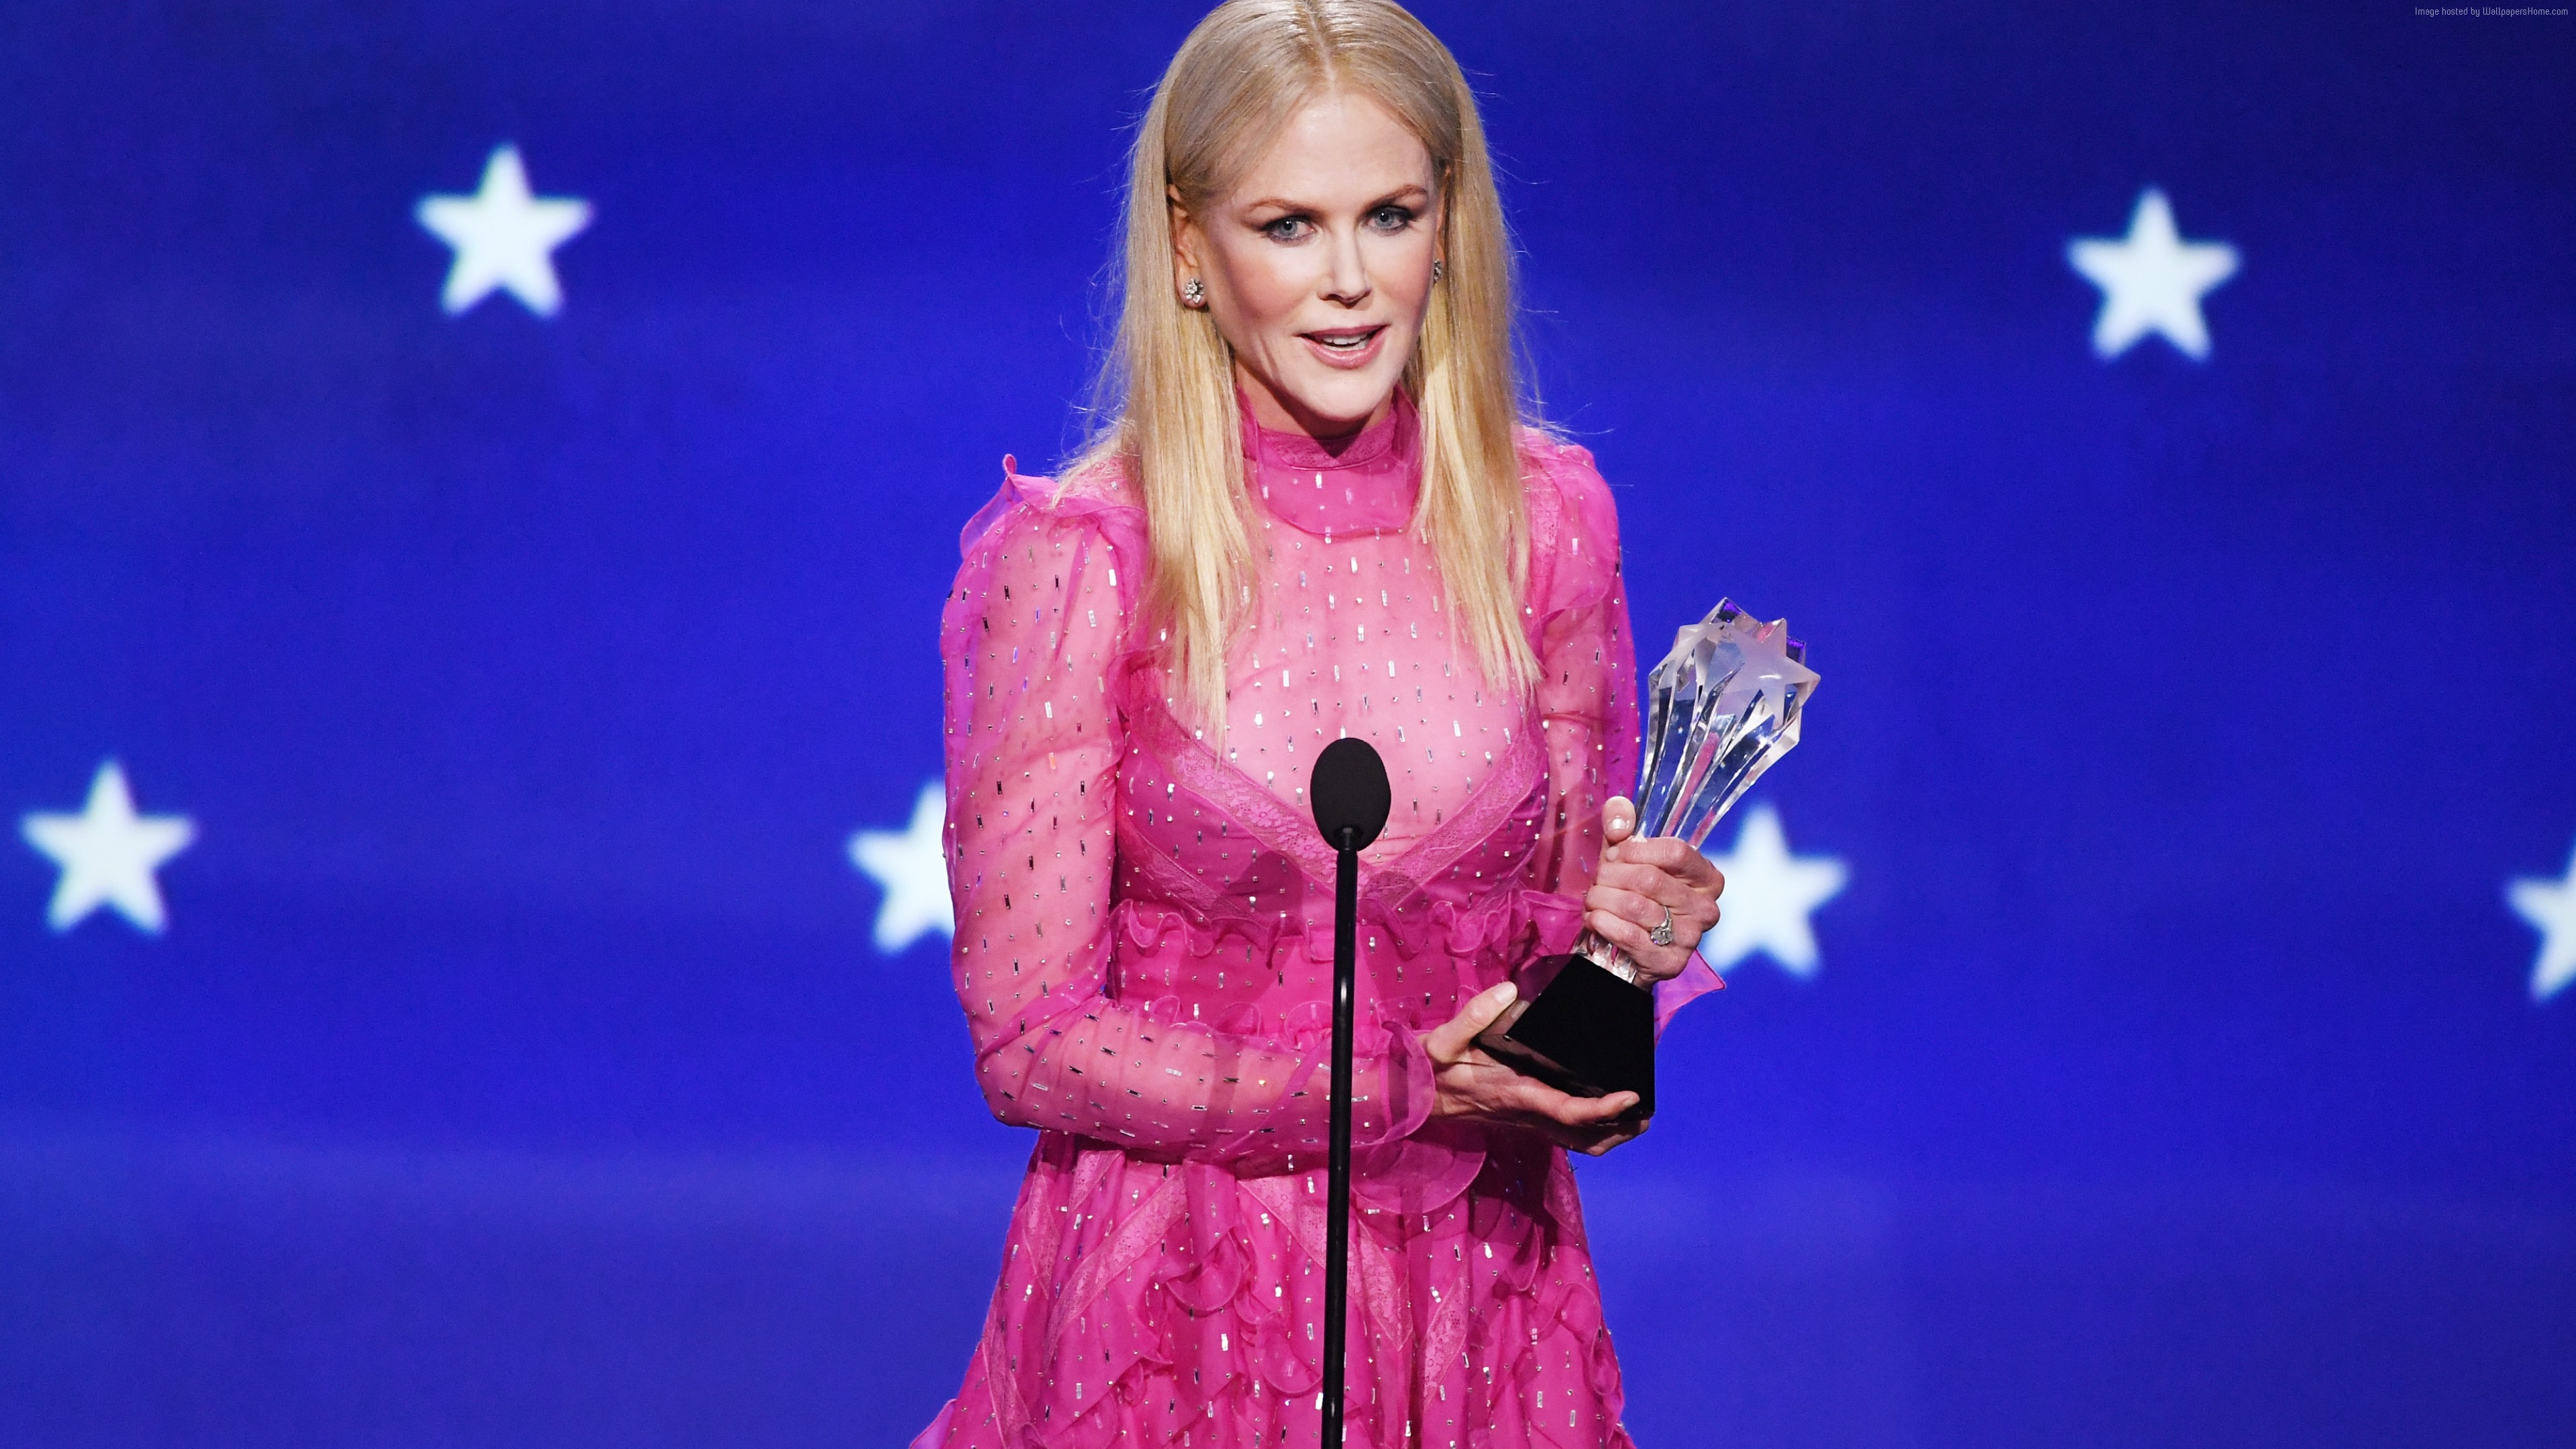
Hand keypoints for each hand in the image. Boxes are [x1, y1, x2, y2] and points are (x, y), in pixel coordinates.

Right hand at [1421, 982, 1646, 1155]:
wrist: (1409, 1098)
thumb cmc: (1426, 1071)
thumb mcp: (1440, 1041)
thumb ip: (1472, 1016)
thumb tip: (1508, 991)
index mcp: (1514, 1094)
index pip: (1567, 1111)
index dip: (1602, 1109)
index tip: (1630, 1095)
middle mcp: (1526, 1112)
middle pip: (1584, 1135)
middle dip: (1619, 1128)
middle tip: (1646, 1110)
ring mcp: (1525, 1118)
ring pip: (1577, 1141)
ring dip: (1610, 1134)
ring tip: (1636, 1115)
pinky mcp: (1522, 1115)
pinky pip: (1564, 1132)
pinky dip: (1590, 1128)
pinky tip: (1604, 1113)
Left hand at [1585, 795, 1723, 983]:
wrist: (1623, 952)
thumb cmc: (1629, 896)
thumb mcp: (1624, 857)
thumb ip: (1622, 826)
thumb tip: (1620, 813)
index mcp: (1707, 877)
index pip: (1675, 851)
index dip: (1636, 849)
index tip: (1615, 854)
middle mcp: (1707, 908)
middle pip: (1650, 878)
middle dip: (1611, 876)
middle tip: (1598, 880)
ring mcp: (1692, 938)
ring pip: (1634, 906)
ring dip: (1601, 899)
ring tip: (1593, 899)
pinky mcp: (1670, 963)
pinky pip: (1627, 934)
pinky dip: (1602, 922)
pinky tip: (1594, 919)